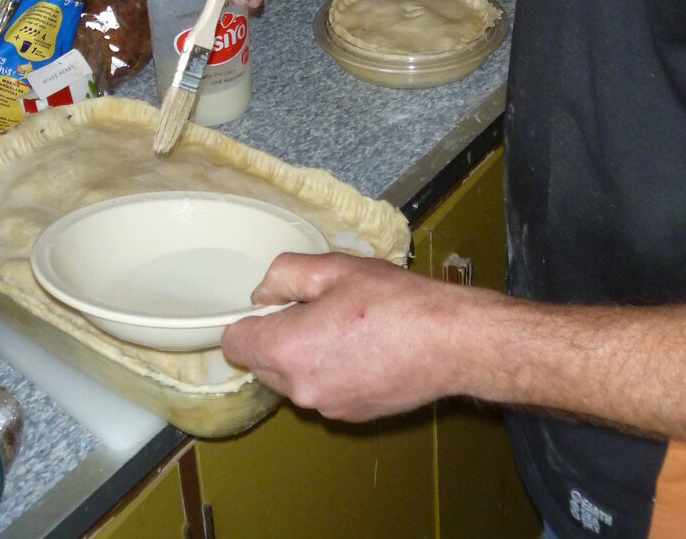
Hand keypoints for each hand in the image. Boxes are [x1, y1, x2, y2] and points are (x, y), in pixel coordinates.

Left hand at [220, 252, 472, 420]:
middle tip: (317, 308)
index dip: (247, 320)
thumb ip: (285, 274)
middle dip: (278, 337)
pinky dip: (333, 372)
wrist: (450, 343)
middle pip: (262, 364)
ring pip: (295, 379)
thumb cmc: (395, 302)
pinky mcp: (352, 416)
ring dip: (306, 356)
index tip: (272, 306)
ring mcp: (327, 408)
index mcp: (287, 351)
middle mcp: (300, 389)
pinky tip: (365, 348)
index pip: (235, 344)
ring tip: (346, 326)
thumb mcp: (334, 268)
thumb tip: (263, 292)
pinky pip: (324, 390)